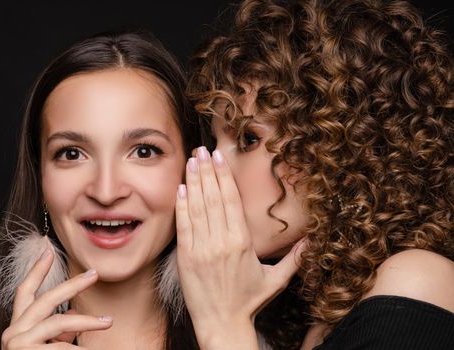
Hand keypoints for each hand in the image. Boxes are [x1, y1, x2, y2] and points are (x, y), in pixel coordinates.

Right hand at [1, 249, 111, 348]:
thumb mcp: (46, 346)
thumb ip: (58, 331)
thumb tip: (76, 316)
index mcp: (18, 326)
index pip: (24, 291)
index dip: (36, 269)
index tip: (47, 248)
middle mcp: (14, 332)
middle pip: (45, 299)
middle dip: (72, 285)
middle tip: (94, 273)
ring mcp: (18, 343)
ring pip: (58, 322)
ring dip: (86, 320)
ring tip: (108, 322)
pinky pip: (61, 348)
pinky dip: (76, 349)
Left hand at [176, 147, 305, 349]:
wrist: (222, 324)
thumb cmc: (249, 301)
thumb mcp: (276, 281)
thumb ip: (294, 259)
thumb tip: (311, 241)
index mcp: (243, 242)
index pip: (231, 200)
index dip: (224, 176)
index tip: (219, 157)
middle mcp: (222, 241)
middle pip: (213, 197)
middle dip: (207, 170)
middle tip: (202, 149)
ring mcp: (201, 248)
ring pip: (197, 207)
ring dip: (193, 181)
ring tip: (191, 160)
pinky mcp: (186, 257)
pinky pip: (183, 225)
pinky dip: (181, 205)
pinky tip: (181, 188)